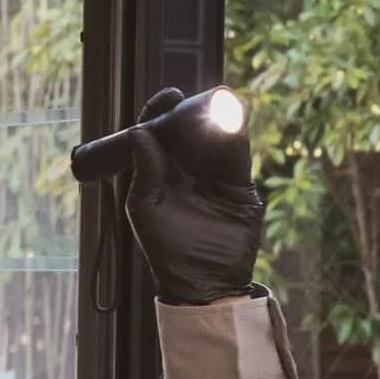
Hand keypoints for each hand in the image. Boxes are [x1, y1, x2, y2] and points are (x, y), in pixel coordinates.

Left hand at [118, 87, 263, 305]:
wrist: (205, 282)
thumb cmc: (167, 249)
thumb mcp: (146, 209)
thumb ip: (145, 171)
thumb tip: (139, 132)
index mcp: (159, 169)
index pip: (160, 130)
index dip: (163, 110)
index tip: (170, 97)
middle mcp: (187, 166)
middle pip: (192, 126)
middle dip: (195, 109)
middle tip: (196, 98)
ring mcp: (214, 173)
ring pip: (218, 135)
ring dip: (218, 118)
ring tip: (217, 103)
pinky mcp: (240, 184)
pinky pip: (238, 155)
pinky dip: (237, 137)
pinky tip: (233, 123)